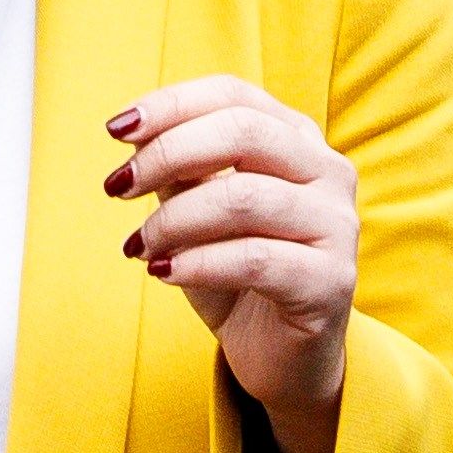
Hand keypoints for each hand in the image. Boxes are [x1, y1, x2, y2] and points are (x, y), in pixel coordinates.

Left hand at [108, 75, 360, 452]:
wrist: (280, 357)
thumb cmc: (236, 275)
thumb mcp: (197, 214)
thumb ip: (180, 172)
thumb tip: (137, 140)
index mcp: (297, 141)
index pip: (235, 95)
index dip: (172, 105)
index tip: (115, 130)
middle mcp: (328, 172)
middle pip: (243, 132)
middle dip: (167, 154)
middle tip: (118, 187)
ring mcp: (337, 226)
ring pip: (243, 197)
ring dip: (174, 219)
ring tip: (139, 245)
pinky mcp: (332, 281)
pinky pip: (253, 258)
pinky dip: (195, 263)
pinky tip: (163, 273)